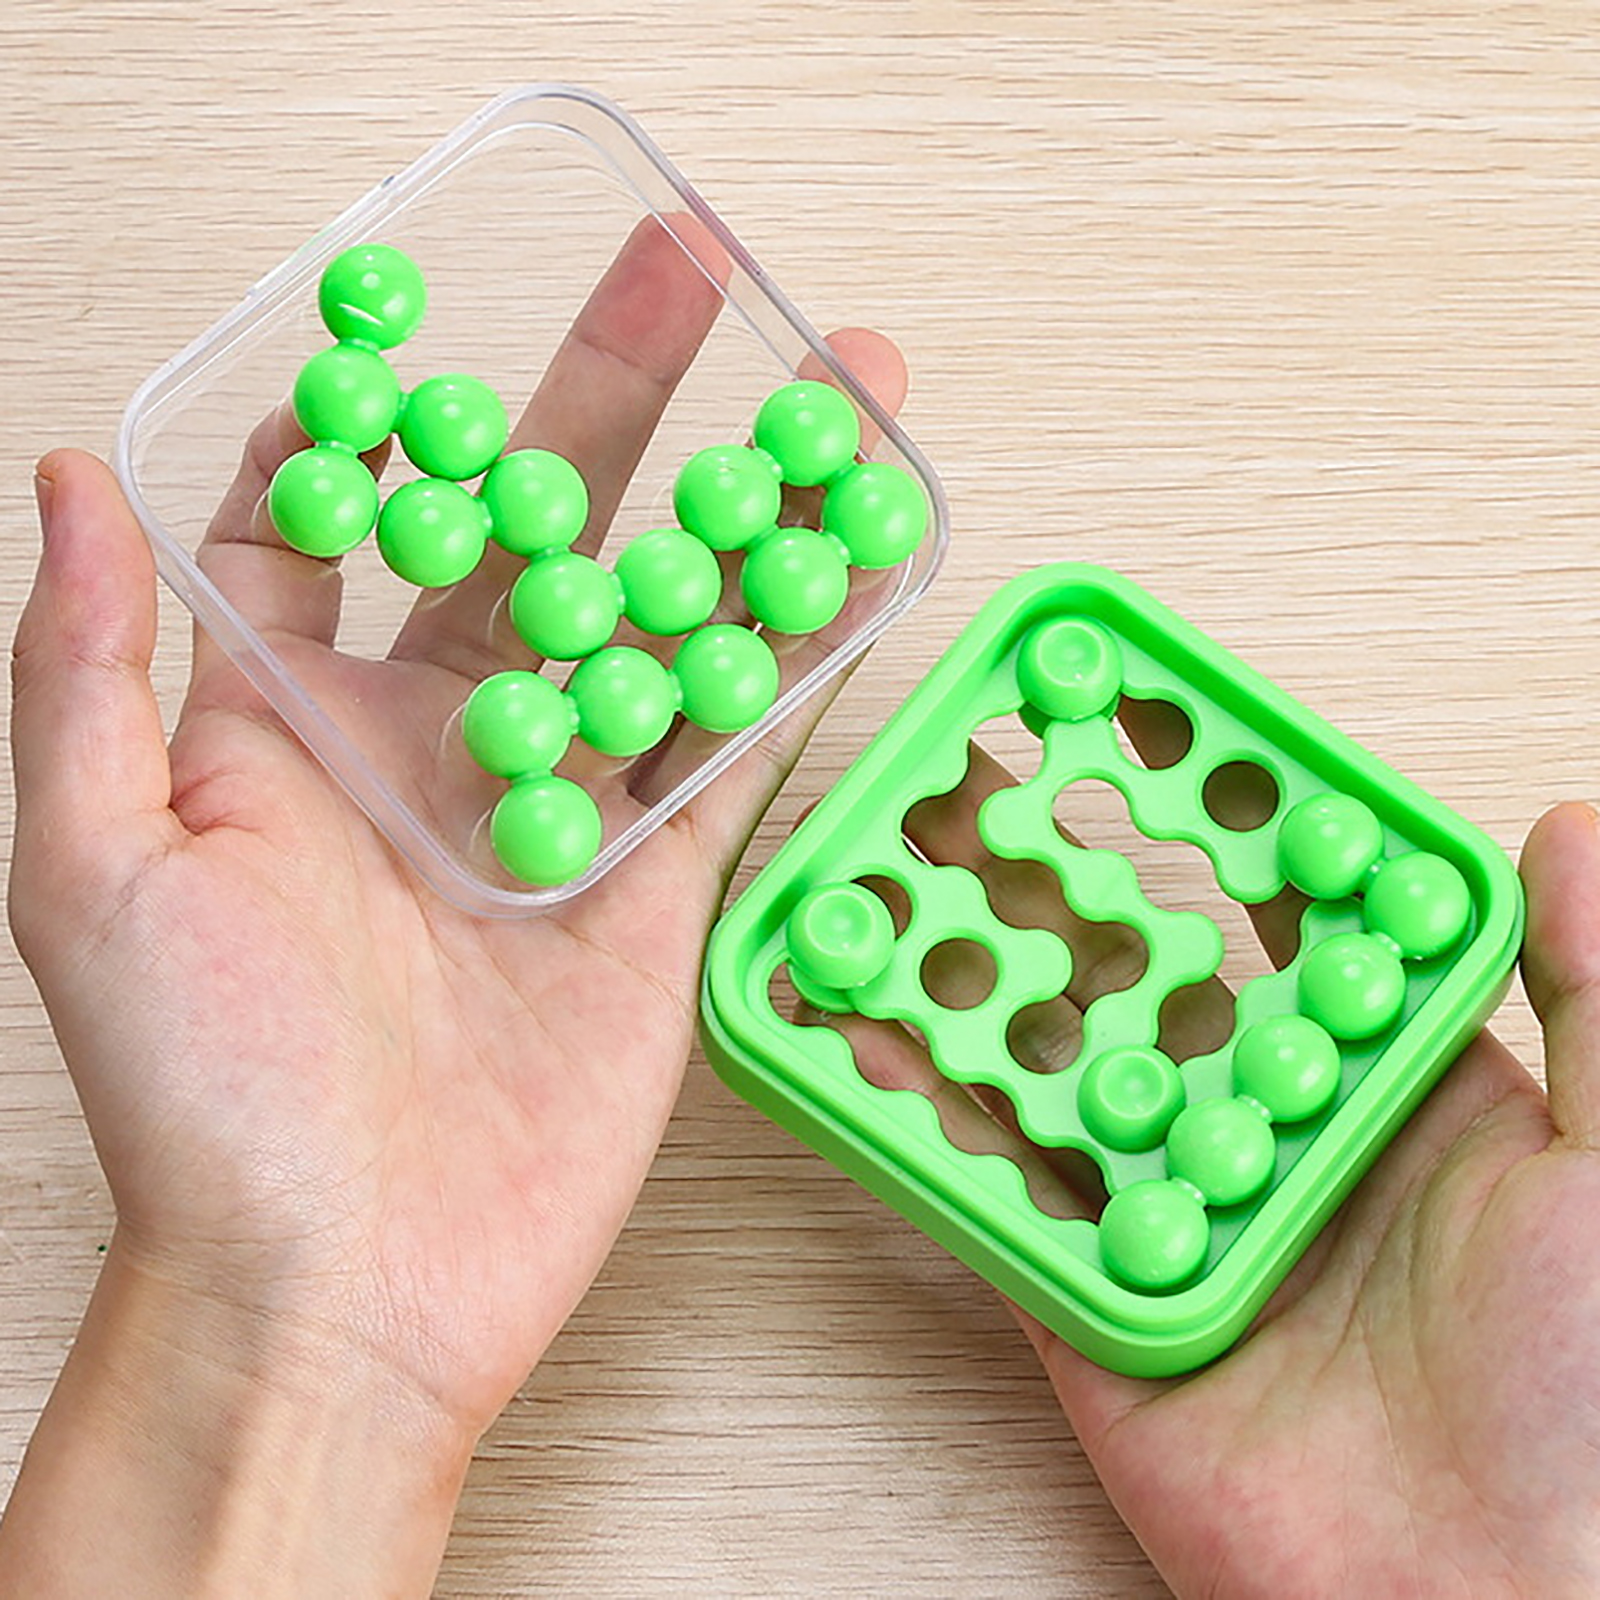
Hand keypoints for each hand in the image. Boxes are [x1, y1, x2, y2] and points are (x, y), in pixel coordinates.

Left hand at [4, 220, 906, 1594]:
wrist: (344, 1288)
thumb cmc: (198, 1094)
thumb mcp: (97, 860)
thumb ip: (90, 663)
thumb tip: (67, 474)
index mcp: (296, 729)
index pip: (339, 525)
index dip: (385, 415)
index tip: (433, 314)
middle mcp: (436, 752)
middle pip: (539, 534)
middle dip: (615, 399)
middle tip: (689, 277)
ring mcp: (563, 815)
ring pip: (665, 620)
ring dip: (742, 504)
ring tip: (830, 394)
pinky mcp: (655, 893)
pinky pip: (737, 750)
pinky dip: (800, 656)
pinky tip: (858, 561)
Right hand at [837, 735, 1599, 1595]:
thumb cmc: (1592, 1396)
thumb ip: (1591, 987)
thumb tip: (1561, 824)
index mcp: (1379, 1094)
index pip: (1274, 930)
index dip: (1209, 835)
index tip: (1144, 738)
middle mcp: (1261, 1142)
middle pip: (1136, 987)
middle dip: (1055, 888)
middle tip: (979, 792)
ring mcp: (1167, 1220)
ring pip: (1050, 1077)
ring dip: (973, 983)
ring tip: (895, 886)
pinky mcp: (1093, 1308)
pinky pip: (997, 1205)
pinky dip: (924, 1127)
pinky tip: (871, 1044)